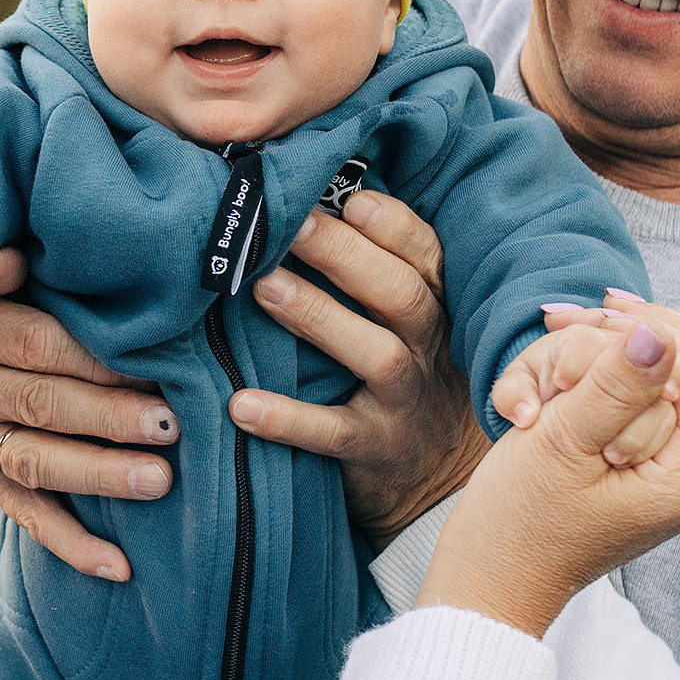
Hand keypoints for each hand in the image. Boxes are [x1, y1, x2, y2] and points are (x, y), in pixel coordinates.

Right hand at [0, 247, 182, 581]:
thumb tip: (10, 258)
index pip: (36, 346)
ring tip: (158, 482)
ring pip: (34, 465)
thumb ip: (3, 266)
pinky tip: (118, 566)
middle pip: (40, 407)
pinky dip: (71, 545)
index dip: (95, 360)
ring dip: (98, 477)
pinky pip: (25, 516)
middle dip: (109, 421)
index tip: (154, 368)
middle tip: (170, 428)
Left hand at [229, 192, 489, 549]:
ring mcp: (407, 403)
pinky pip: (334, 435)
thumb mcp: (409, 322)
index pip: (425, 255)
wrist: (439, 482)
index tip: (348, 197)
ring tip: (263, 287)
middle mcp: (429, 349)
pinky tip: (241, 403)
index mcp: (436, 306)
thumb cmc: (405, 375)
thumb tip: (306, 199)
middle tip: (290, 223)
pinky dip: (289, 419)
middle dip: (346, 254)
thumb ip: (375, 269)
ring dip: (319, 316)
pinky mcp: (378, 451)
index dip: (391, 224)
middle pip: (401, 293)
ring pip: (377, 355)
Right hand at [417, 310, 679, 638]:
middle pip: (678, 364)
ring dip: (584, 360)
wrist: (486, 582)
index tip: (599, 319)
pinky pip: (619, 398)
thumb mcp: (561, 443)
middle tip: (553, 330)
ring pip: (642, 373)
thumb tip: (659, 335)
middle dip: (613, 342)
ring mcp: (659, 468)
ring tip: (537, 387)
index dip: (663, 333)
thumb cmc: (516, 524)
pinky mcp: (630, 461)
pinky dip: (578, 382)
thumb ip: (615, 386)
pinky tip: (537, 394)